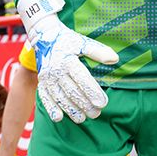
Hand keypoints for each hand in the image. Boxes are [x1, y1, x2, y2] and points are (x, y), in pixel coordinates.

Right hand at [19, 0, 118, 123]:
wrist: (44, 37)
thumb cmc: (68, 41)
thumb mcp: (83, 42)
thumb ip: (98, 51)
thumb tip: (115, 59)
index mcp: (68, 59)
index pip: (82, 78)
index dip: (92, 91)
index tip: (103, 103)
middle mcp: (56, 69)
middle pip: (72, 91)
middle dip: (84, 104)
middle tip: (96, 113)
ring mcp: (47, 78)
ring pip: (59, 97)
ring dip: (71, 109)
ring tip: (83, 118)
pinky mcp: (41, 83)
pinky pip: (44, 98)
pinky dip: (51, 108)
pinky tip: (59, 118)